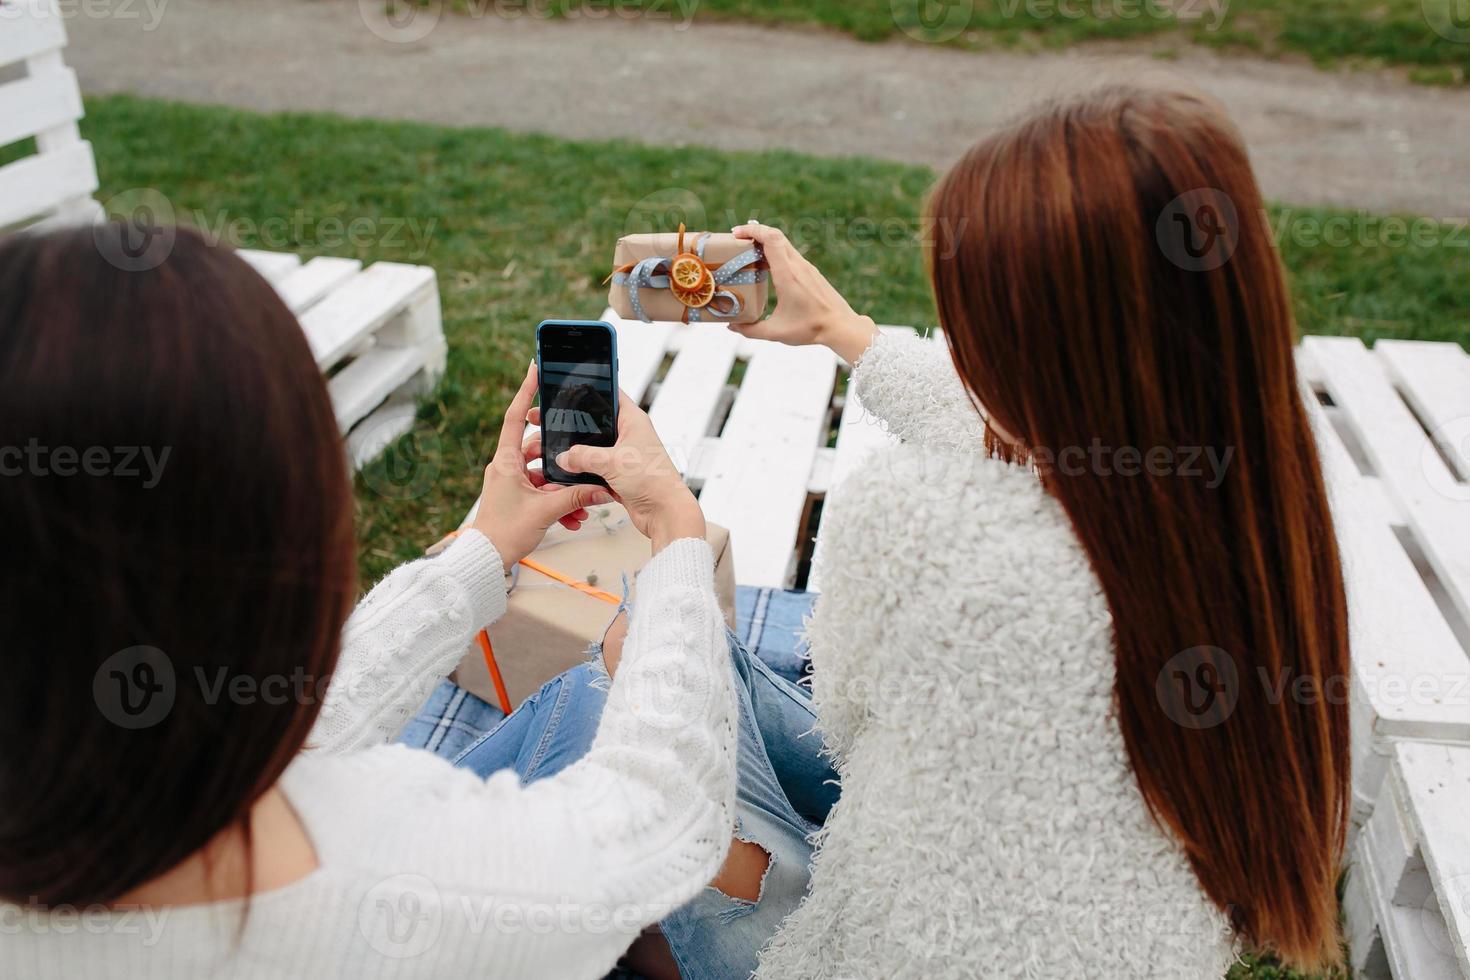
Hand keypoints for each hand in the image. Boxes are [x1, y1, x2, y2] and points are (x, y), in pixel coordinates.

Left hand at [472, 363, 614, 571]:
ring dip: (564, 490)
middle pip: (540, 450)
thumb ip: (576, 497)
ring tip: (581, 506)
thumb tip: (602, 489)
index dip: (526, 392)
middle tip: (582, 463)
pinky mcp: (517, 498)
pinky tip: (573, 518)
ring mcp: (511, 483)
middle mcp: (507, 467)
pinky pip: (542, 492)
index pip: (515, 417)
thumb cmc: (504, 534)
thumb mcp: (545, 512)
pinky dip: (558, 502)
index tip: (535, 369)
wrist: (486, 560)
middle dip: (564, 462)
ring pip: (545, 476)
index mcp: (506, 461)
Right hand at [551, 393, 704, 552]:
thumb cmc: (652, 481)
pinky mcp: (618, 474)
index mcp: (632, 420)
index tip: (563, 388)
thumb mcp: (612, 462)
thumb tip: (563, 457)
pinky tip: (564, 473)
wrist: (665, 513)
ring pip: (592, 447)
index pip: (609, 393)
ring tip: (550, 449)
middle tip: (546, 422)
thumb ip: (583, 456)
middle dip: (572, 425)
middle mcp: (628, 434)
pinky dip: (581, 471)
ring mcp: (623, 454)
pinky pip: (594, 468)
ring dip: (576, 452)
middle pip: (594, 422)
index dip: (588, 388)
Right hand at [731, 221, 877, 363]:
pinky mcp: (811, 272)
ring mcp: (807, 267)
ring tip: (749, 253)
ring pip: (784, 244)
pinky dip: (776, 253)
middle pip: (776, 235)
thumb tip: (732, 326)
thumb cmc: (810, 328)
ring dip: (766, 242)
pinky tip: (767, 267)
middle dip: (755, 232)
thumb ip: (751, 330)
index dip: (752, 230)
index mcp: (787, 274)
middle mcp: (798, 266)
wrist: (840, 326)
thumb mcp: (776, 332)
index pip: (771, 239)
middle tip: (737, 239)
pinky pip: (791, 254)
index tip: (736, 234)